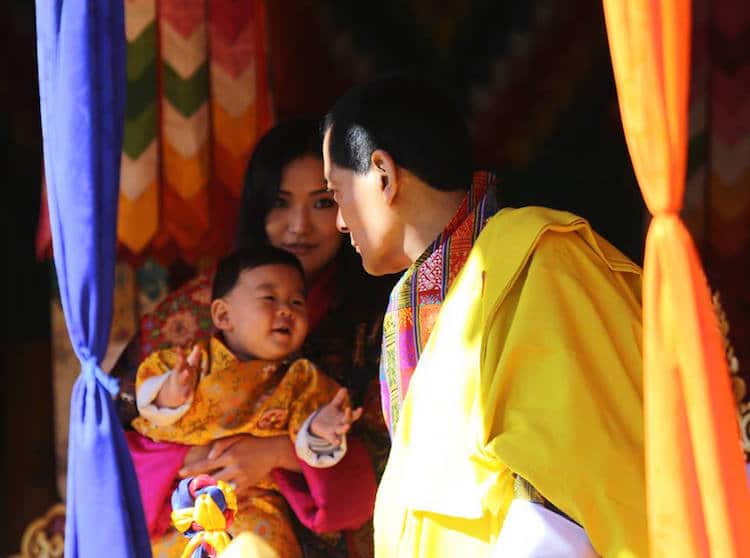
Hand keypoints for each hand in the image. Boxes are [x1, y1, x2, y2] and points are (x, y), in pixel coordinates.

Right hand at [155, 345, 200, 408]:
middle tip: (181, 356)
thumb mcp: (189, 366)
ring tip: (187, 371)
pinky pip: (184, 395)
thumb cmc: (185, 375)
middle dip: (180, 361)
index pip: (181, 359)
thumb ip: (195, 356)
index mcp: (182, 367)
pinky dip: (186, 395)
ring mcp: (181, 384)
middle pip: (179, 367)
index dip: (180, 353)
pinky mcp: (183, 394)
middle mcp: (180, 374)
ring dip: (184, 375)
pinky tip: (186, 397)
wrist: (175, 392)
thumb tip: (199, 345)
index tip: (178, 348)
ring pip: (182, 379)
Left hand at [178, 434, 300, 503]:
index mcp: (229, 455)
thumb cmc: (252, 443)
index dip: (192, 470)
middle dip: (197, 485)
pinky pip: (232, 494)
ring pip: (221, 489)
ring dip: (208, 493)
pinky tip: (214, 499)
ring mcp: (241, 478)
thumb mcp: (237, 437)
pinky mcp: (247, 485)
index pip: (206, 464)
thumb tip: (209, 457)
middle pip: (211, 480)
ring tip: (195, 496)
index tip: (180, 474)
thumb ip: (220, 444)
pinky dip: (222, 497)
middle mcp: (234, 467)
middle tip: (185, 489)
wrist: (272, 452)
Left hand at [310, 388, 362, 445]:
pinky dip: (335, 441)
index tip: (360, 408)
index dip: (357, 412)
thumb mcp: (334, 406)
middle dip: (349, 416)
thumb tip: (344, 388)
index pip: (353, 415)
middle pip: (347, 421)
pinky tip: (337, 442)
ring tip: (347, 427)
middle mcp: (342, 424)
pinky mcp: (329, 435)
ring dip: (344, 429)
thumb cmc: (329, 416)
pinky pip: (333, 439)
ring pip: (342, 430)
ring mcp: (336, 430)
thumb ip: (339, 399)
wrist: (318, 426)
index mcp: (344, 417)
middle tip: (349, 409)